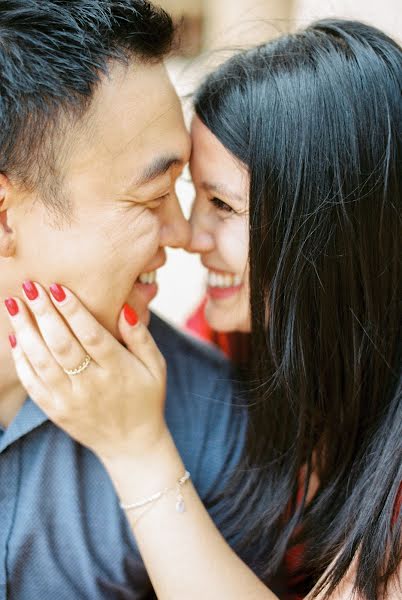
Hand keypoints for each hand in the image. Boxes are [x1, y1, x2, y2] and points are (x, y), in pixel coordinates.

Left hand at [4, 281, 166, 460]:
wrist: (132, 445)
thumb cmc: (146, 398)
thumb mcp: (156, 367)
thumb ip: (141, 337)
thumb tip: (124, 309)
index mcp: (118, 370)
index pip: (92, 334)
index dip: (74, 310)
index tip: (58, 288)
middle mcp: (92, 384)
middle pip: (63, 344)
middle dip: (45, 313)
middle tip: (30, 287)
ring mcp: (71, 400)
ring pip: (42, 362)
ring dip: (26, 332)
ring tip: (14, 305)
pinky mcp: (56, 411)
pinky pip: (33, 384)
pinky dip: (22, 360)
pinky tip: (15, 338)